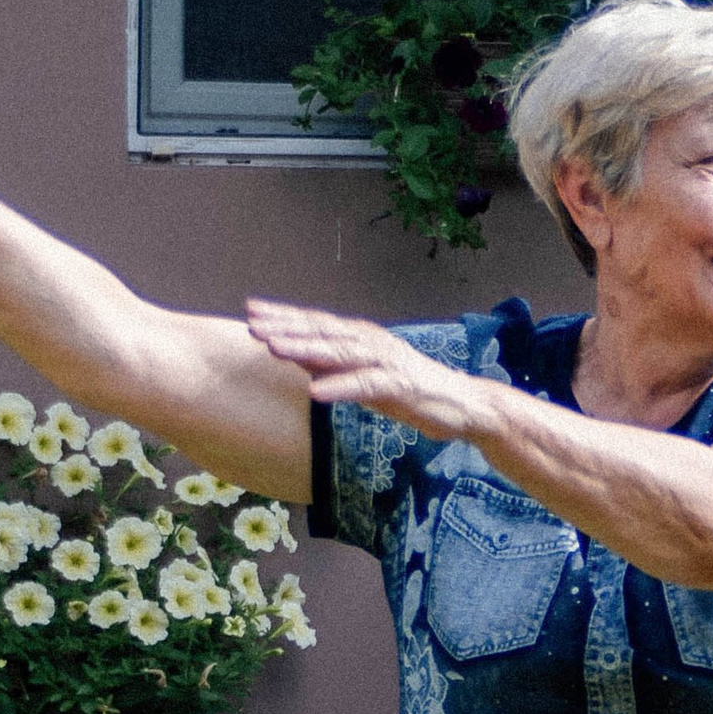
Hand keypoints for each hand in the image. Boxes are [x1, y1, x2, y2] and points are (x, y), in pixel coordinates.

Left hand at [244, 299, 473, 439]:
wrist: (461, 404)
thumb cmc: (408, 390)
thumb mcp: (361, 375)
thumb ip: (330, 363)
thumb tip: (293, 353)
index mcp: (360, 338)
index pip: (316, 322)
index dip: (284, 315)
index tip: (251, 310)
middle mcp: (370, 342)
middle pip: (323, 331)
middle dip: (286, 326)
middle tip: (252, 322)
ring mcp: (385, 362)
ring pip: (339, 353)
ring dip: (305, 349)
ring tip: (274, 348)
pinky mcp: (399, 386)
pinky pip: (365, 386)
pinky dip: (339, 387)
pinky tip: (315, 392)